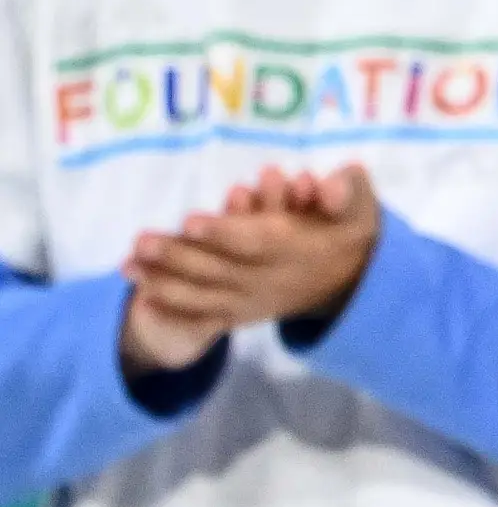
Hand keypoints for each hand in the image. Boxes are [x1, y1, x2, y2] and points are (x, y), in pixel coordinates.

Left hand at [121, 164, 380, 365]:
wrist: (355, 280)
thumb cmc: (350, 230)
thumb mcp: (361, 204)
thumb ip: (347, 190)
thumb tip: (330, 186)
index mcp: (296, 249)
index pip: (255, 242)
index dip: (224, 232)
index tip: (190, 220)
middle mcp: (270, 280)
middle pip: (219, 270)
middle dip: (177, 257)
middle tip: (139, 242)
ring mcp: (255, 301)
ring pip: (204, 295)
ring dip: (164, 283)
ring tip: (127, 268)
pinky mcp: (245, 314)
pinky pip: (205, 319)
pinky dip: (174, 314)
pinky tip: (142, 304)